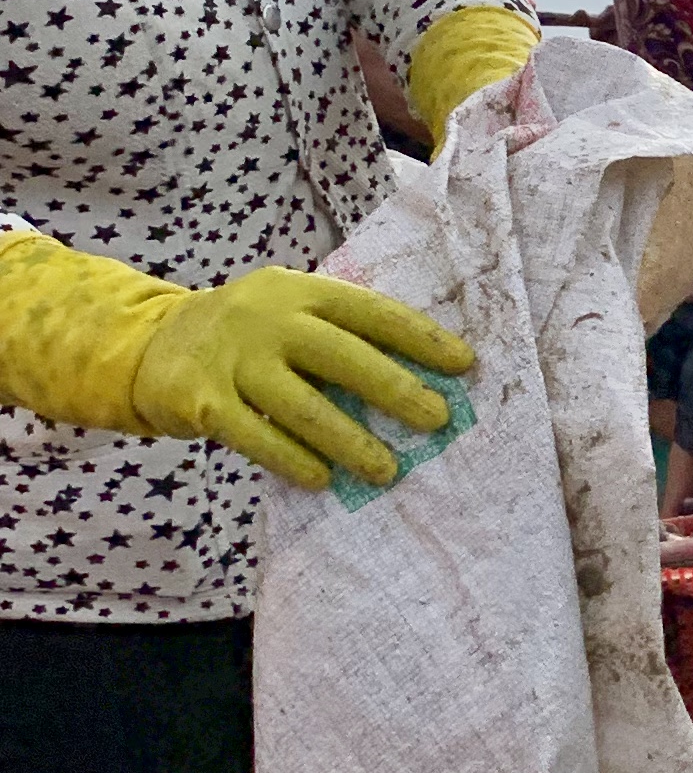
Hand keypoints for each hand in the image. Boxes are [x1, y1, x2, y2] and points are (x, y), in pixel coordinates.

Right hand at [129, 268, 474, 492]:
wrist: (147, 344)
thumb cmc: (245, 335)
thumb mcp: (287, 312)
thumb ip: (336, 335)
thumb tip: (414, 381)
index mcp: (299, 292)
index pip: (370, 312)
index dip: (419, 337)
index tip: (465, 365)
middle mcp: (268, 319)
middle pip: (342, 356)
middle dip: (396, 390)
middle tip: (438, 420)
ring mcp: (233, 359)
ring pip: (304, 406)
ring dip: (351, 441)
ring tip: (387, 470)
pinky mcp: (203, 400)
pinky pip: (258, 437)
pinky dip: (294, 461)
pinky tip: (323, 480)